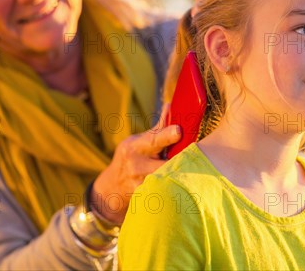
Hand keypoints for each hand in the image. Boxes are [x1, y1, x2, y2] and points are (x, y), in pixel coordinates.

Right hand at [91, 107, 180, 223]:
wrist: (113, 187)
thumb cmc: (131, 158)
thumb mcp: (138, 141)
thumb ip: (157, 129)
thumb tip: (170, 106)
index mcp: (135, 147)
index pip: (153, 140)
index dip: (167, 135)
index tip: (178, 131)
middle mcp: (137, 166)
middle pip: (164, 163)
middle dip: (179, 160)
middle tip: (192, 155)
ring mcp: (141, 184)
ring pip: (167, 178)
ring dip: (179, 174)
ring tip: (189, 172)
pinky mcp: (147, 197)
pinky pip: (167, 191)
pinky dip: (175, 188)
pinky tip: (181, 187)